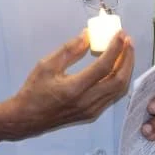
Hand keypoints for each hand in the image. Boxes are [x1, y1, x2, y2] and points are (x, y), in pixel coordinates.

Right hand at [0, 31, 134, 139]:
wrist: (27, 119)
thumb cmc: (34, 90)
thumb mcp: (47, 65)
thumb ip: (69, 50)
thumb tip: (88, 36)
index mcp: (74, 89)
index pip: (104, 67)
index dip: (116, 49)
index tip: (121, 35)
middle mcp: (87, 102)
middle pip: (119, 79)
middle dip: (127, 58)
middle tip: (127, 41)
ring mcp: (92, 111)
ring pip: (119, 90)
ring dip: (126, 69)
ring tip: (125, 52)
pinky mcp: (93, 115)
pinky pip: (113, 96)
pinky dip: (119, 80)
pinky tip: (116, 68)